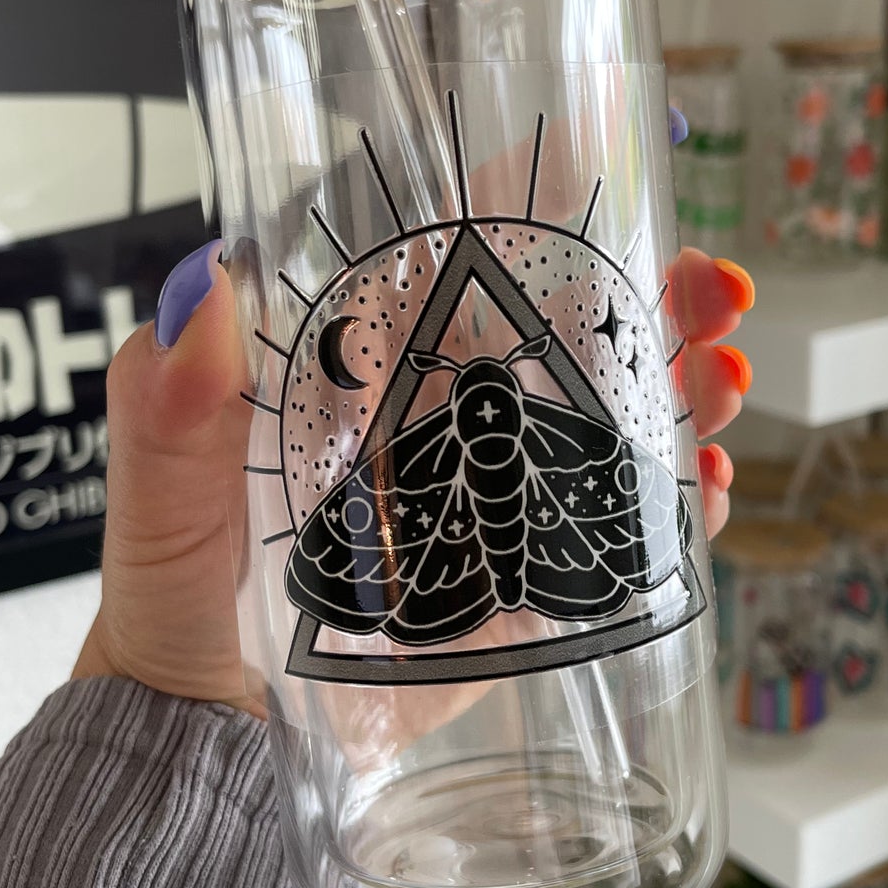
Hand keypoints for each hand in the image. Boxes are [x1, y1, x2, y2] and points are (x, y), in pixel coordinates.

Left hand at [75, 241, 752, 710]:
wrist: (212, 732)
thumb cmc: (178, 591)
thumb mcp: (162, 491)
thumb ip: (169, 402)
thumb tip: (199, 290)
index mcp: (365, 357)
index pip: (460, 246)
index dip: (539, 196)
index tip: (610, 156)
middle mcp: (440, 408)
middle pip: (567, 323)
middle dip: (651, 293)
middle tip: (711, 288)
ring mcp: (492, 490)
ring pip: (610, 415)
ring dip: (683, 388)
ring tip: (724, 385)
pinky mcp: (523, 576)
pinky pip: (617, 527)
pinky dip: (676, 504)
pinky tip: (708, 494)